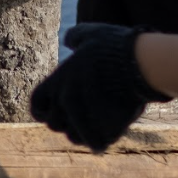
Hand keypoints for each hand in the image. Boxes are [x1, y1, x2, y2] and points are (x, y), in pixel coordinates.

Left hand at [29, 23, 168, 151]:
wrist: (140, 64)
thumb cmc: (115, 47)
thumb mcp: (92, 34)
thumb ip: (76, 37)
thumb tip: (69, 41)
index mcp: (57, 81)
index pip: (36, 107)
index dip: (45, 111)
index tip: (59, 109)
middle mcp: (65, 101)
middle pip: (54, 124)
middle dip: (66, 122)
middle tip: (82, 115)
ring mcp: (83, 118)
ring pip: (73, 137)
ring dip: (83, 133)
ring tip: (96, 125)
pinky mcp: (102, 130)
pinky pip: (95, 143)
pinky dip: (101, 140)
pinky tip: (108, 133)